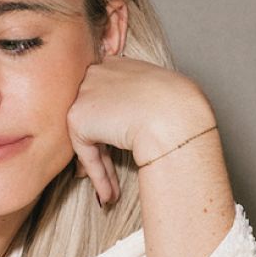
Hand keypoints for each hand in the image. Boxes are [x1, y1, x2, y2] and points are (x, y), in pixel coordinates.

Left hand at [67, 56, 214, 205]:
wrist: (174, 114)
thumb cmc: (178, 106)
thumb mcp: (156, 96)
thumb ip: (134, 104)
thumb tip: (122, 125)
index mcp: (116, 63)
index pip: (106, 98)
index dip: (110, 127)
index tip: (118, 148)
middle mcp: (97, 73)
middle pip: (95, 118)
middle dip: (101, 150)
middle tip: (110, 177)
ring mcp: (84, 93)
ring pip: (89, 138)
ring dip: (101, 168)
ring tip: (112, 191)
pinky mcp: (77, 117)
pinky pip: (87, 153)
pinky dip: (98, 175)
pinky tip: (110, 193)